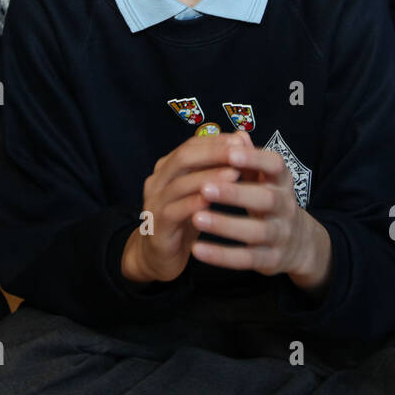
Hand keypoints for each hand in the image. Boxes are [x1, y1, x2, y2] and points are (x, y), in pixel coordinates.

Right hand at [121, 135, 246, 283]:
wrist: (158, 257)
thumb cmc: (186, 219)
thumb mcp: (202, 192)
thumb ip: (217, 167)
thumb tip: (241, 138)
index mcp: (167, 168)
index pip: (191, 145)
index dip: (216, 141)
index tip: (241, 140)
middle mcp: (157, 181)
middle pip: (184, 158)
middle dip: (214, 153)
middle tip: (240, 152)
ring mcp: (154, 203)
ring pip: (180, 184)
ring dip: (208, 177)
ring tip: (235, 174)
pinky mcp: (156, 226)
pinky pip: (174, 212)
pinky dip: (194, 204)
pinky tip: (213, 202)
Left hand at [189, 131, 331, 294]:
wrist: (298, 244)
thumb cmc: (270, 201)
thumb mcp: (265, 179)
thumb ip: (250, 159)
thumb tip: (238, 135)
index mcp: (282, 182)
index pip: (275, 166)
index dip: (255, 159)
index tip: (231, 153)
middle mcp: (286, 207)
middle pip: (266, 199)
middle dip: (236, 193)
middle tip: (205, 187)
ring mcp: (280, 235)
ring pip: (255, 231)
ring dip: (225, 225)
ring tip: (196, 218)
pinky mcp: (270, 259)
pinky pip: (245, 259)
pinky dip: (221, 255)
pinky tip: (197, 249)